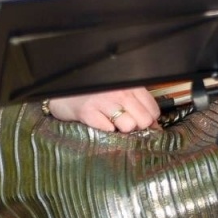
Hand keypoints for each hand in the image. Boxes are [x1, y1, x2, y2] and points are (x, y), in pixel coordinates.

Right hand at [45, 86, 160, 132]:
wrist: (63, 92)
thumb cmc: (95, 94)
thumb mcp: (119, 92)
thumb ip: (137, 104)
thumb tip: (154, 126)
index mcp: (130, 86)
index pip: (153, 110)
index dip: (150, 121)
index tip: (143, 124)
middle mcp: (119, 92)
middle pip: (144, 120)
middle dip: (138, 128)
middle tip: (126, 126)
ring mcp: (104, 102)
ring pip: (129, 125)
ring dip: (122, 130)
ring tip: (112, 124)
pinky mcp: (88, 112)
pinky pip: (108, 130)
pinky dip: (105, 131)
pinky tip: (99, 123)